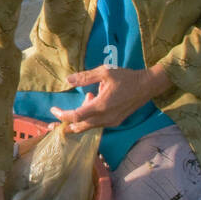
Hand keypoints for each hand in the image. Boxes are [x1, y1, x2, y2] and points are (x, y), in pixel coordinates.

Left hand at [50, 63, 170, 132]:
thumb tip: (68, 80)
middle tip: (54, 121)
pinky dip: (89, 117)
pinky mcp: (115, 122)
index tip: (53, 111)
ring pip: (88, 127)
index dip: (63, 115)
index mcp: (101, 106)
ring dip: (79, 118)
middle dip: (65, 124)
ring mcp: (111, 122)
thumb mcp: (105, 72)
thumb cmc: (126, 77)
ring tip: (87, 96)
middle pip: (79, 127)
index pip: (76, 116)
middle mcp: (106, 118)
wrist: (147, 86)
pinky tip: (93, 99)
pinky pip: (97, 124)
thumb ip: (85, 77)